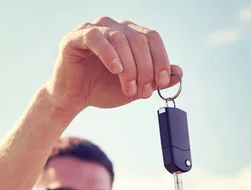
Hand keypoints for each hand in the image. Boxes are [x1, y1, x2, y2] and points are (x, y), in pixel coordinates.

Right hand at [44, 16, 182, 115]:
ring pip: (121, 39)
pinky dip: (109, 54)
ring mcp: (94, 29)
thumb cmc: (101, 90)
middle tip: (143, 92)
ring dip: (129, 67)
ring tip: (128, 89)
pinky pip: (97, 38)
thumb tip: (178, 73)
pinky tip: (115, 70)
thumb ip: (155, 80)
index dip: (161, 59)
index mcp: (129, 35)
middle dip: (145, 68)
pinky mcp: (76, 37)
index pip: (152, 38)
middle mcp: (113, 27)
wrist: (72, 100)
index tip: (162, 82)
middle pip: (139, 39)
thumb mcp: (134, 88)